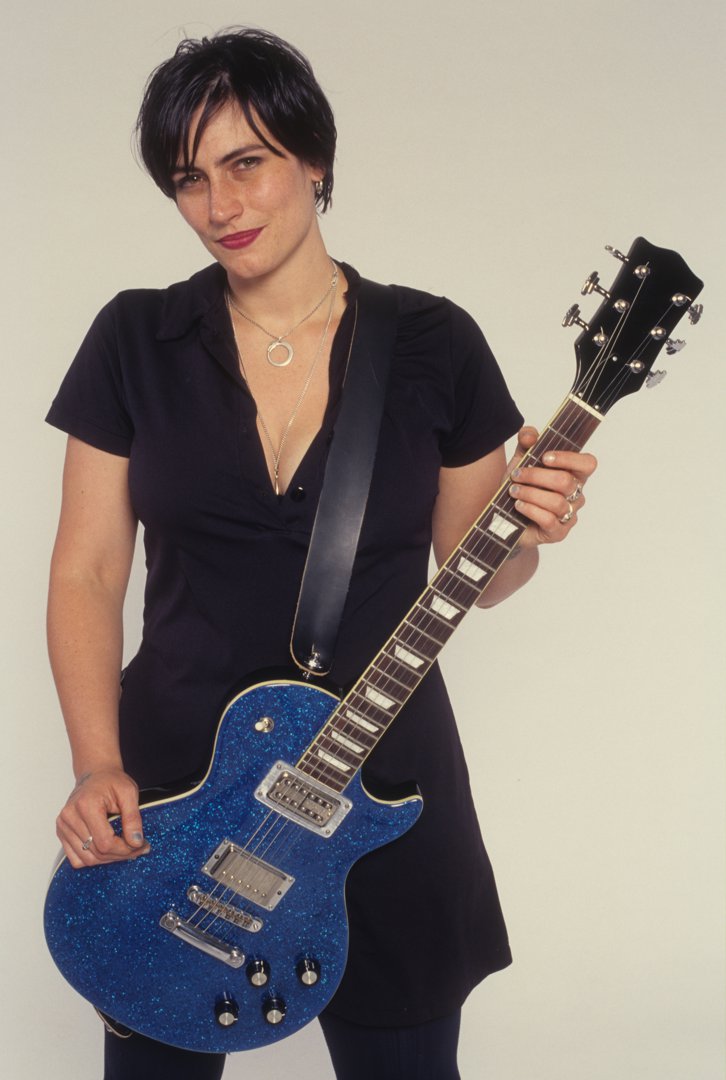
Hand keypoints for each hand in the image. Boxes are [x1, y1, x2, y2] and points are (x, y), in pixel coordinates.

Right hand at [56, 767, 149, 868]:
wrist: (95, 774)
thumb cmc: (111, 781)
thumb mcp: (129, 792)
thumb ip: (133, 818)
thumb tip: (135, 842)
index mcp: (86, 805)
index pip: (105, 843)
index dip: (125, 849)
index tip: (141, 845)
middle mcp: (70, 816)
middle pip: (96, 853)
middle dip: (120, 854)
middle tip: (138, 848)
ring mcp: (63, 826)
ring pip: (87, 859)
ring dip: (108, 859)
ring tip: (125, 849)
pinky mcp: (62, 832)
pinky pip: (76, 858)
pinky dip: (93, 859)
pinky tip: (108, 849)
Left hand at [506, 425, 596, 546]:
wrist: (504, 518)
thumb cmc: (520, 488)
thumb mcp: (520, 461)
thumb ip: (526, 442)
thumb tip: (530, 435)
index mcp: (573, 474)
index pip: (588, 463)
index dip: (569, 458)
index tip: (545, 457)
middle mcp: (576, 494)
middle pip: (566, 481)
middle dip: (536, 476)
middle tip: (516, 475)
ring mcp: (569, 514)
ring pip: (556, 502)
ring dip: (530, 494)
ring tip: (514, 491)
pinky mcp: (558, 532)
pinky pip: (549, 520)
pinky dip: (530, 510)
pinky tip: (518, 506)